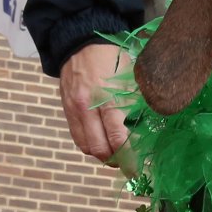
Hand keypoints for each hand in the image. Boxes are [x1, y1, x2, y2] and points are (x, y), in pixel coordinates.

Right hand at [58, 43, 135, 171]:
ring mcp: (74, 110)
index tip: (136, 168)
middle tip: (126, 163)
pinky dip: (89, 144)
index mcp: (108, 99)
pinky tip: (100, 141)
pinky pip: (76, 136)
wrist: (81, 43)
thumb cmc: (112, 60)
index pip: (117, 138)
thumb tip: (145, 130)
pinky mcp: (66, 110)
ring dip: (100, 155)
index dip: (127, 157)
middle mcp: (87, 108)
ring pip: (85, 146)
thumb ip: (136, 105)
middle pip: (99, 148)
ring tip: (114, 153)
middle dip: (113, 160)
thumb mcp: (130, 79)